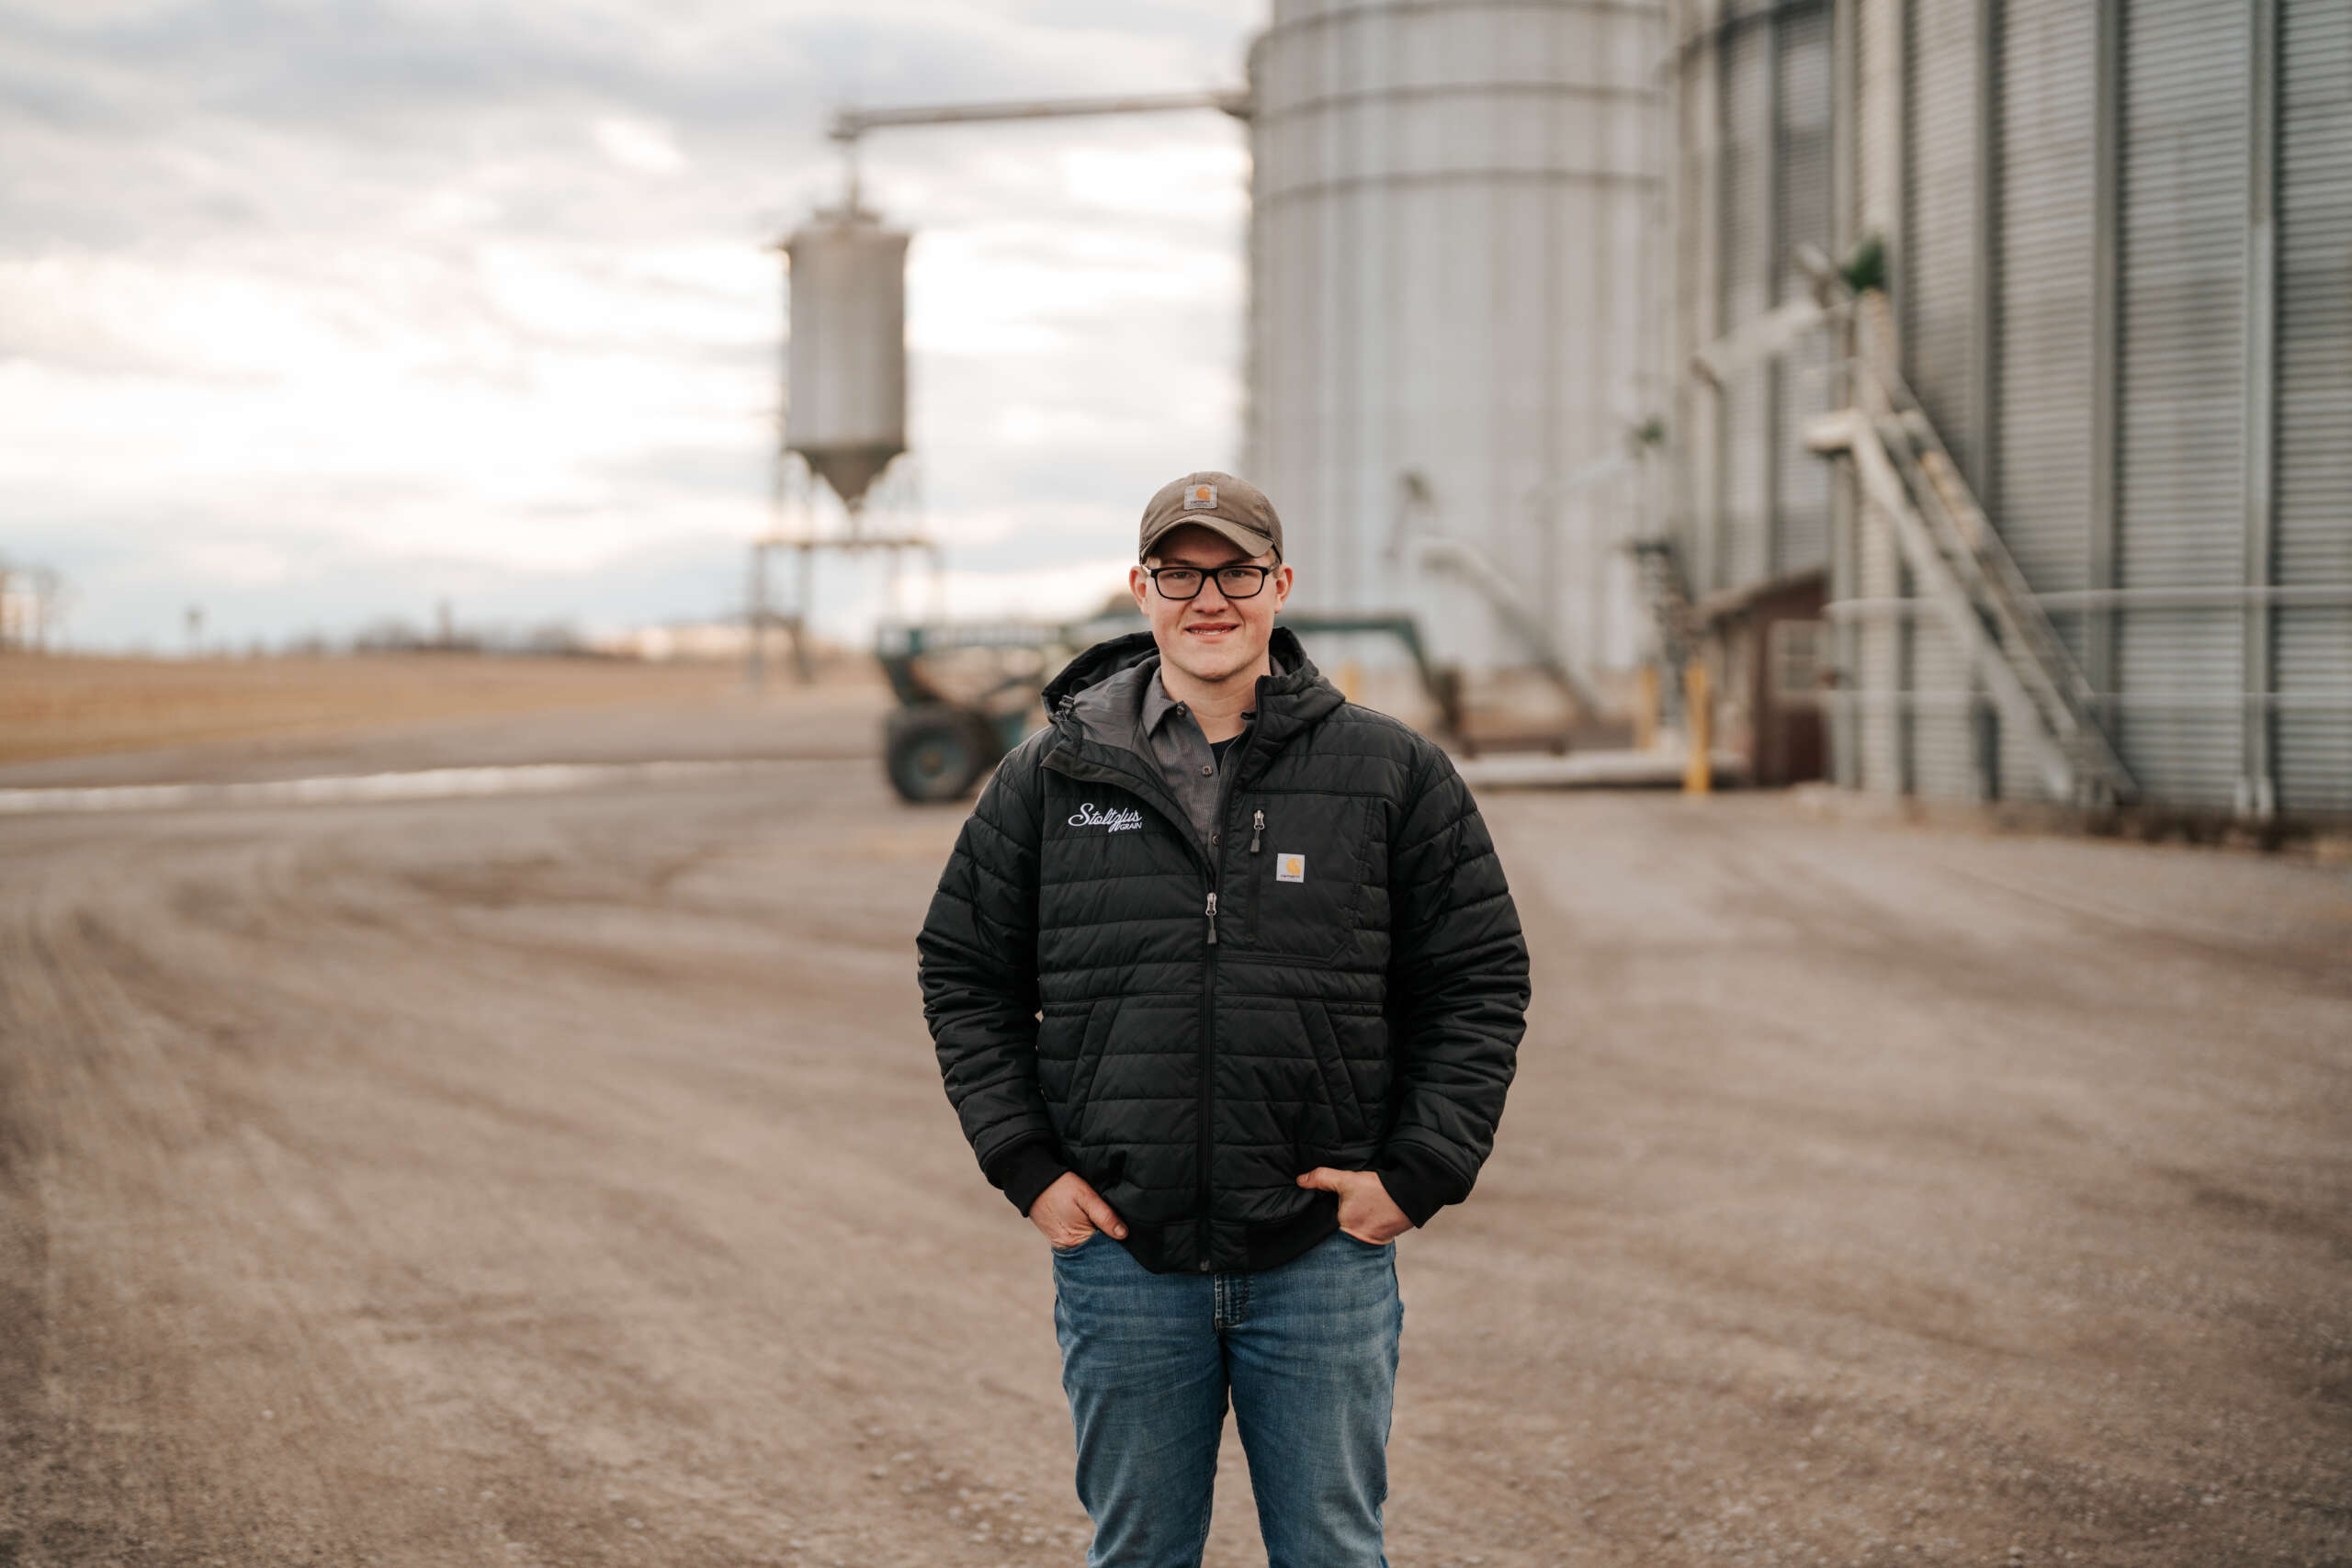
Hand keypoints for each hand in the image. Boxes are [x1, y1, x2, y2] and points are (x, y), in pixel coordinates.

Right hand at [1030, 1172, 1126, 1248]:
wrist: (1034, 1182)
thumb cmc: (1061, 1186)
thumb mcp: (1086, 1196)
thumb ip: (1105, 1215)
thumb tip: (1123, 1234)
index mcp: (1076, 1240)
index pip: (1105, 1250)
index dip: (1118, 1244)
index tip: (1128, 1237)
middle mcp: (1068, 1248)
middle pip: (1096, 1253)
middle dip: (1110, 1245)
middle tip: (1121, 1232)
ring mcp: (1062, 1246)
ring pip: (1088, 1250)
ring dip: (1099, 1243)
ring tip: (1108, 1230)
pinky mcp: (1059, 1241)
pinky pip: (1079, 1245)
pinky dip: (1088, 1240)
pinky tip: (1095, 1231)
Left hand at [1295, 1167, 1412, 1244]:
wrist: (1412, 1194)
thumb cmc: (1379, 1190)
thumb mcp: (1347, 1180)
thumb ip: (1323, 1179)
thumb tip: (1300, 1180)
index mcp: (1344, 1229)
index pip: (1324, 1230)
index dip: (1321, 1223)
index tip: (1319, 1214)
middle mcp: (1357, 1240)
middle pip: (1338, 1234)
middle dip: (1336, 1225)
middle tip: (1340, 1212)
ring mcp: (1371, 1242)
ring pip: (1353, 1234)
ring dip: (1352, 1226)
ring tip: (1355, 1213)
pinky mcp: (1383, 1239)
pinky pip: (1367, 1234)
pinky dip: (1365, 1227)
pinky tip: (1367, 1215)